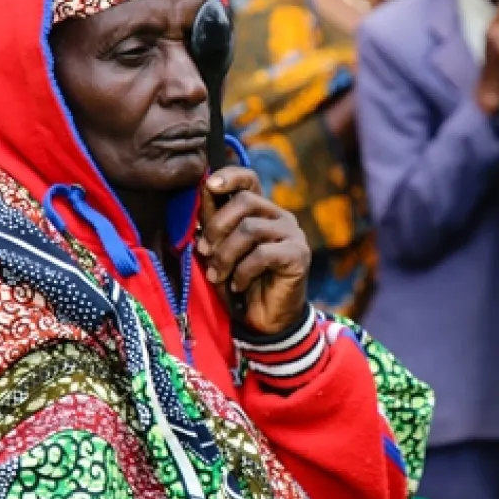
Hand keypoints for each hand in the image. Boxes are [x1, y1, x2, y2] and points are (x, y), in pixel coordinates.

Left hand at [196, 167, 310, 334]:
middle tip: (203, 252)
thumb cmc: (239, 282)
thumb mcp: (218, 251)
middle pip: (245, 202)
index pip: (248, 179)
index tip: (210, 185)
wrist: (263, 321)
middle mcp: (279, 217)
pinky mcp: (298, 254)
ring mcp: (292, 234)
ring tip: (217, 276)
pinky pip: (262, 254)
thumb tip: (200, 196)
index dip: (229, 176)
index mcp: (260, 211)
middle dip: (217, 227)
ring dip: (225, 255)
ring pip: (250, 229)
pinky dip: (243, 272)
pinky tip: (239, 286)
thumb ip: (212, 224)